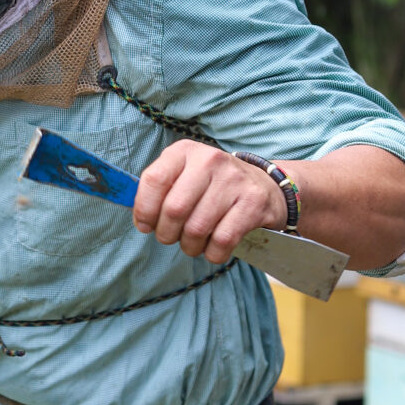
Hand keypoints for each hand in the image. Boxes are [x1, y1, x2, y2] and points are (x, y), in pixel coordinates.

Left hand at [133, 140, 285, 263]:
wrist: (263, 185)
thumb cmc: (212, 185)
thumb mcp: (184, 175)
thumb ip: (160, 191)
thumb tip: (141, 220)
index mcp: (184, 151)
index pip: (154, 180)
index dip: (144, 210)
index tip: (145, 225)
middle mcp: (209, 160)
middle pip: (174, 209)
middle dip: (166, 233)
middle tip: (170, 237)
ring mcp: (234, 180)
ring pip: (197, 228)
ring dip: (190, 246)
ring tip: (192, 244)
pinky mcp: (253, 202)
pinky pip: (222, 240)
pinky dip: (213, 253)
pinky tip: (213, 249)